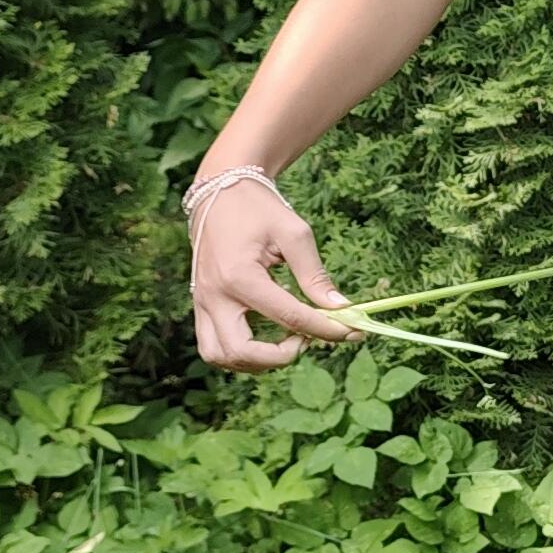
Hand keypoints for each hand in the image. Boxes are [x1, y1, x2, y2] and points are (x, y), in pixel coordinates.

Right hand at [189, 176, 356, 370]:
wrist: (220, 192)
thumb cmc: (259, 209)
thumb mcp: (294, 233)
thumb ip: (315, 274)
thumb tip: (341, 308)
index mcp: (240, 275)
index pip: (288, 317)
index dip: (325, 329)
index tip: (353, 332)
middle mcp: (214, 295)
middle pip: (241, 351)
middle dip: (281, 356)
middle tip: (308, 339)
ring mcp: (202, 302)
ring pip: (221, 356)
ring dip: (257, 361)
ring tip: (288, 341)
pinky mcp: (200, 305)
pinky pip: (213, 345)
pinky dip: (241, 353)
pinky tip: (268, 338)